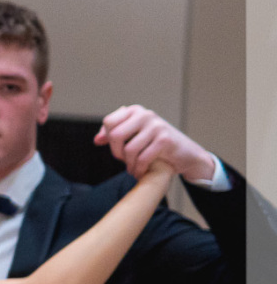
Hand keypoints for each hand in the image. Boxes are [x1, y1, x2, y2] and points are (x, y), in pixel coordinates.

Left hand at [95, 106, 215, 182]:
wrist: (185, 154)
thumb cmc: (156, 146)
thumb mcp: (134, 137)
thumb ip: (114, 135)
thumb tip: (97, 140)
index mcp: (135, 111)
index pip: (109, 122)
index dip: (109, 139)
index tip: (118, 150)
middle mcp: (145, 114)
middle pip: (115, 135)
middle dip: (117, 153)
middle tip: (125, 161)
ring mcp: (156, 125)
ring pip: (128, 149)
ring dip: (129, 164)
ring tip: (133, 169)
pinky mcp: (165, 139)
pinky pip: (142, 158)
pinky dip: (139, 169)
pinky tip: (140, 172)